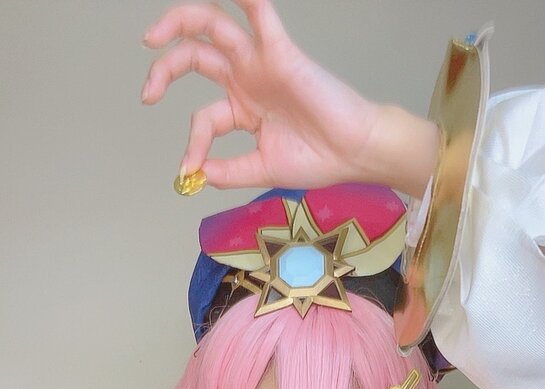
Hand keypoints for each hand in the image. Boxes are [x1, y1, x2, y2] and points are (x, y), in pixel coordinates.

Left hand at [141, 0, 381, 189]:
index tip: (190, 169)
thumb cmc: (318, 159)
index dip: (192, 143)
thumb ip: (230, 170)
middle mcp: (246, 77)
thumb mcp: (263, 168)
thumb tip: (196, 173)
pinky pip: (257, 10)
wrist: (354, 153)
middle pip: (195, 55)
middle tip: (147, 92)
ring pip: (212, 25)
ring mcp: (260, 61)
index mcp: (242, 107)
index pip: (204, 117)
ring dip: (179, 22)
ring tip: (152, 36)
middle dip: (164, 68)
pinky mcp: (279, 50)